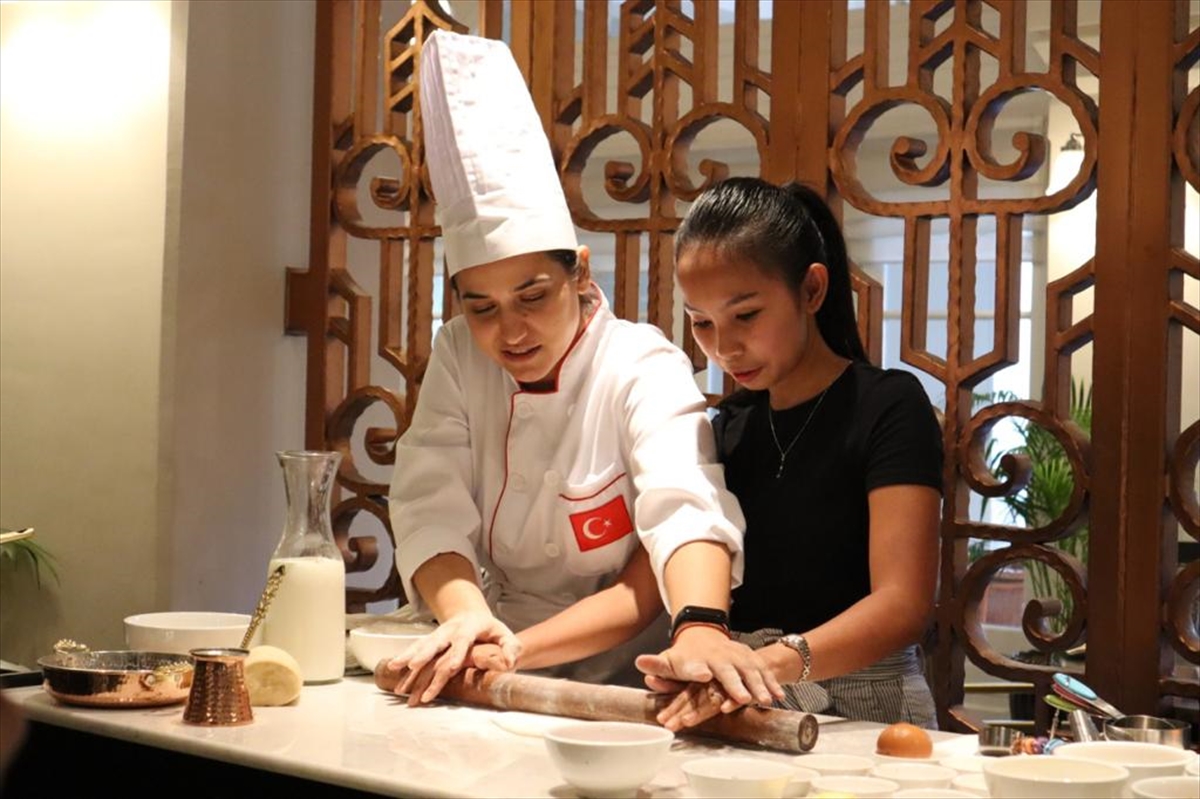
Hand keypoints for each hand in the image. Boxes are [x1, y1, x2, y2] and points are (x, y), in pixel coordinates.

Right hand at [385, 610, 520, 705]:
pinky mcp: (430, 640)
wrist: (473, 617)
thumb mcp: (506, 636)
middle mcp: (450, 630)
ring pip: (421, 646)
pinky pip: (415, 649)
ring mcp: (438, 634)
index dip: (456, 655)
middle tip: (412, 667)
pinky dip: (404, 658)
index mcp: (470, 628)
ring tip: (395, 669)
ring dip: (408, 657)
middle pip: (436, 643)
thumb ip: (511, 648)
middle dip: (424, 656)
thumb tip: (510, 662)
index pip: (462, 642)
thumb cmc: (491, 631)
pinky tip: (392, 668)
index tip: (450, 668)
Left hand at [635, 627, 782, 729]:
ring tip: (766, 700)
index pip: (700, 668)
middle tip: (741, 699)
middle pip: (729, 672)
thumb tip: (639, 662)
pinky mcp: (752, 661)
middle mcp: (721, 658)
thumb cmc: (688, 655)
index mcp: (701, 659)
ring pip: (751, 672)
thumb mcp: (671, 659)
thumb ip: (657, 664)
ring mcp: (739, 658)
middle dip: (736, 685)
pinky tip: (779, 696)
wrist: (706, 634)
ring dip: (758, 686)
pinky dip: (772, 684)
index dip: (701, 671)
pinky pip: (764, 673)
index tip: (704, 676)